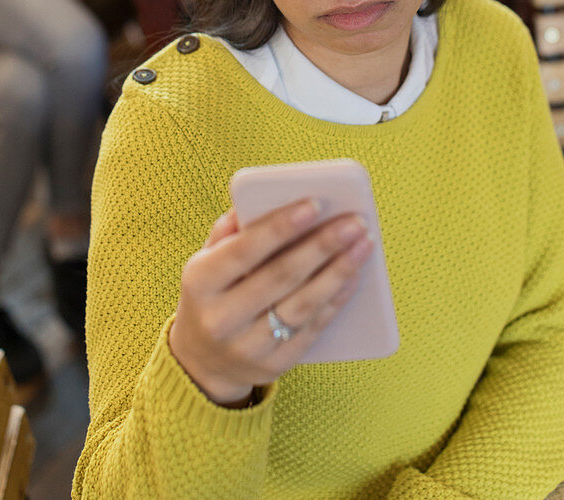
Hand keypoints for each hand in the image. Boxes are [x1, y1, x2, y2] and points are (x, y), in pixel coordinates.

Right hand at [168, 199, 372, 406]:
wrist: (202, 360)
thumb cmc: (212, 293)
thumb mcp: (206, 259)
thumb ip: (230, 230)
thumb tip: (264, 198)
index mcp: (200, 283)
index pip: (243, 250)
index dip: (280, 227)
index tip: (315, 204)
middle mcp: (221, 318)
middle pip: (280, 276)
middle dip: (322, 245)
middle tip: (354, 222)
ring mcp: (248, 347)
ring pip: (303, 304)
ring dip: (338, 271)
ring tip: (363, 244)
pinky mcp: (274, 365)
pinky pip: (313, 329)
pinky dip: (336, 300)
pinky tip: (354, 276)